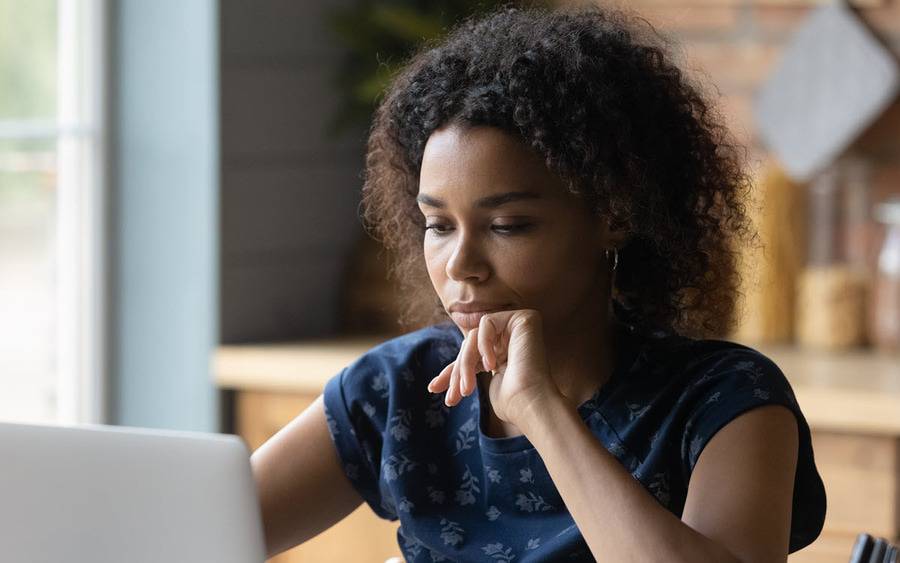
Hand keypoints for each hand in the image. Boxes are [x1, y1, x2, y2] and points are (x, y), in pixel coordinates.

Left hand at [427, 309, 562, 426]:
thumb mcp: (478, 384)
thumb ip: (464, 372)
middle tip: (453, 396)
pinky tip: (492, 365)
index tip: (434, 388)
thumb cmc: (511, 403)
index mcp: (505, 353)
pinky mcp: (524, 318)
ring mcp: (518, 327)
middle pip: (470, 345)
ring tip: (467, 389)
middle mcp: (512, 338)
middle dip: (458, 370)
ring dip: (465, 363)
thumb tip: (434, 382)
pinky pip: (487, 322)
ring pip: (474, 336)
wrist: (530, 405)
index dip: (452, 371)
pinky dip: (484, 343)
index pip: (471, 355)